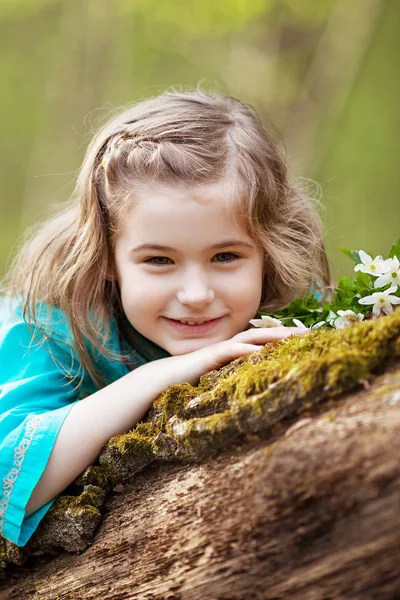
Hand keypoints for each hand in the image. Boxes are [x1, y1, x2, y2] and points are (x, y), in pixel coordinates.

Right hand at [163, 326, 307, 385]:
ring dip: (272, 336)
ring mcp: (220, 350)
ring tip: (293, 336)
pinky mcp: (209, 357)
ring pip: (250, 338)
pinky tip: (259, 351)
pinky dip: (244, 350)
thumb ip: (236, 381)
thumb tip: (257, 392)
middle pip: (263, 335)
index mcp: (234, 352)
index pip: (264, 342)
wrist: (161, 381)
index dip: (284, 339)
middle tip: (311, 332)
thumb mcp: (219, 382)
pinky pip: (229, 350)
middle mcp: (230, 347)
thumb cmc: (189, 384)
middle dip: (287, 332)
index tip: (307, 340)